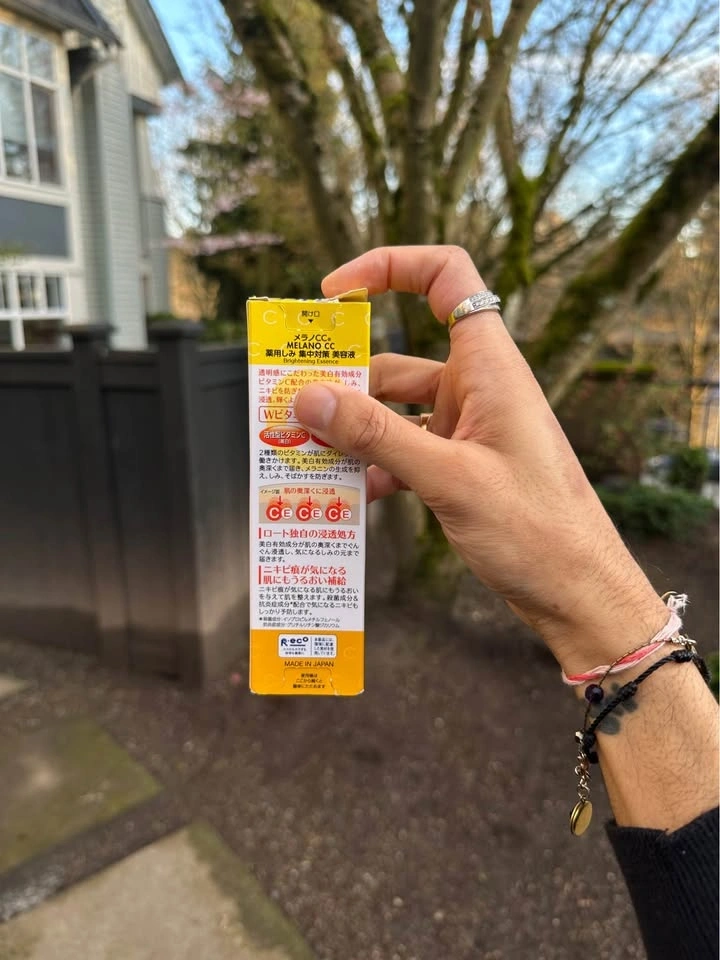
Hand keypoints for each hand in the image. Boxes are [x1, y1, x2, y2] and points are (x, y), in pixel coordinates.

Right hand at [294, 246, 667, 673]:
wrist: (578, 592)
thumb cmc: (536, 530)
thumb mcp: (448, 479)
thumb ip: (376, 436)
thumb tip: (308, 397)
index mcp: (489, 367)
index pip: (447, 278)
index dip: (390, 267)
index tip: (333, 292)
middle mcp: (479, 387)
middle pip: (398, 359)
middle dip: (344, 381)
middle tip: (291, 406)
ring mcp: (470, 428)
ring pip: (395, 411)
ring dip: (354, 432)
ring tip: (307, 457)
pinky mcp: (464, 464)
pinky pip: (407, 450)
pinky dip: (376, 465)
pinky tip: (349, 495)